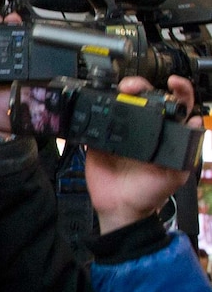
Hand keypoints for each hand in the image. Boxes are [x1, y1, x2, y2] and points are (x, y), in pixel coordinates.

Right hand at [85, 75, 202, 233]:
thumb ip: (187, 152)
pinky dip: (96, 108)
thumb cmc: (149, 193)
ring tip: (120, 91)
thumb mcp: (176, 174)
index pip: (176, 105)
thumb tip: (194, 122)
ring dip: (120, 93)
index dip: (178, 90)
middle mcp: (144, 128)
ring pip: (121, 103)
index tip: (172, 83)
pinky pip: (97, 120)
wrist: (120, 208)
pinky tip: (99, 104)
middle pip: (145, 98)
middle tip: (134, 87)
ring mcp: (121, 132)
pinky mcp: (100, 139)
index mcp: (165, 134)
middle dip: (142, 86)